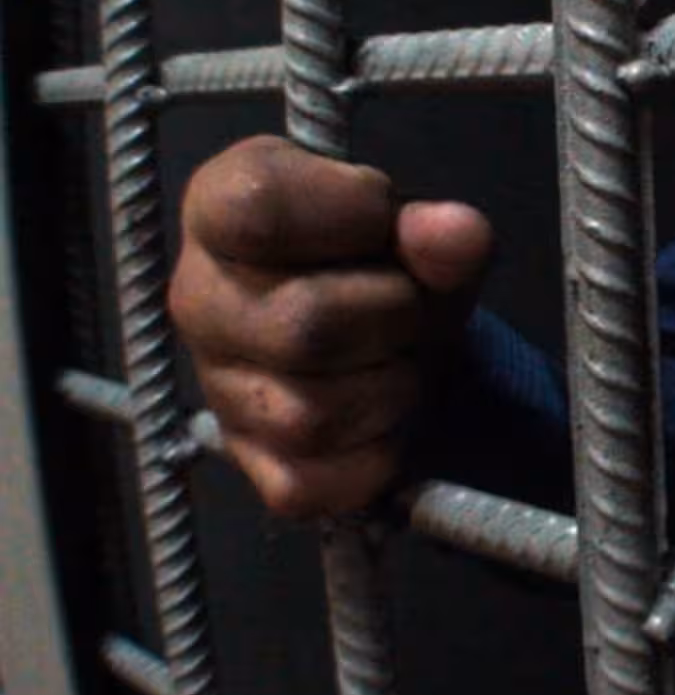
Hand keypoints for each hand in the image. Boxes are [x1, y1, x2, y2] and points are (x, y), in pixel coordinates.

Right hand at [169, 136, 491, 518]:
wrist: (390, 328)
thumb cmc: (386, 260)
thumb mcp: (420, 229)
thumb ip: (438, 229)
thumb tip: (457, 235)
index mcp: (220, 210)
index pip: (257, 211)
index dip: (350, 213)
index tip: (384, 219)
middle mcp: (197, 299)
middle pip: (303, 327)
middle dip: (393, 315)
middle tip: (410, 304)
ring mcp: (217, 388)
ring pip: (311, 416)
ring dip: (392, 388)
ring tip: (399, 356)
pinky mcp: (251, 462)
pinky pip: (314, 485)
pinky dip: (375, 455)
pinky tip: (385, 415)